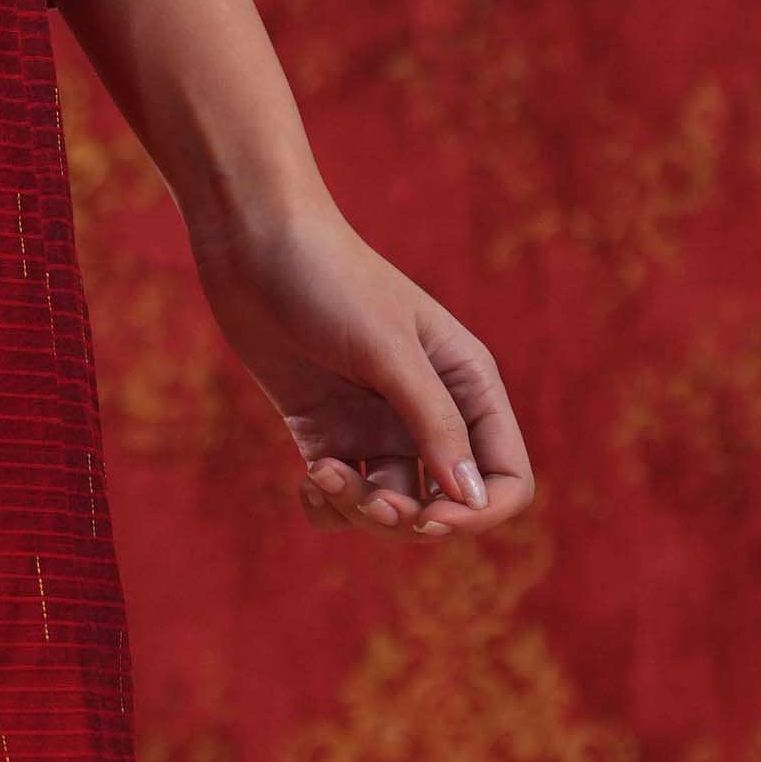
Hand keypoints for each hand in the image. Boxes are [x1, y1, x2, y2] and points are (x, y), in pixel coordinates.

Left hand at [192, 196, 533, 541]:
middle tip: (370, 500)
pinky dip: (327, 504)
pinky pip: (340, 500)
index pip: (505, 477)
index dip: (478, 512)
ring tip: (323, 475)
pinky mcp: (326, 433)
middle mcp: (429, 412)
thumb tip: (470, 499)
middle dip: (409, 518)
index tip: (433, 518)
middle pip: (447, 505)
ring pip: (391, 508)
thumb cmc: (331, 280)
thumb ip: (434, 423)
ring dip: (361, 511)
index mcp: (468, 385)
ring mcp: (376, 426)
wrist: (255, 243)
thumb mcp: (389, 350)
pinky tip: (308, 476)